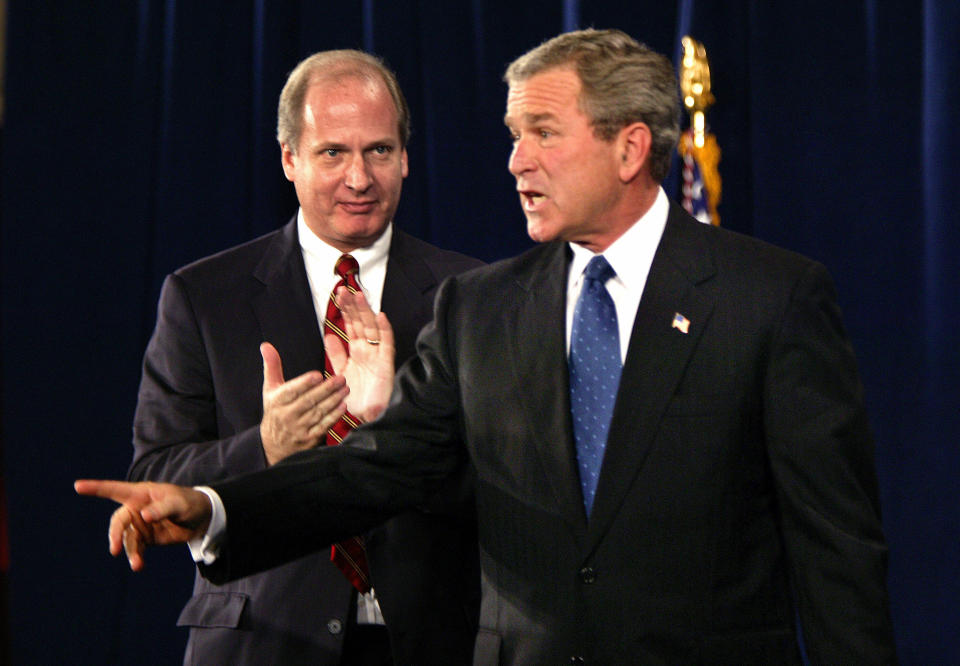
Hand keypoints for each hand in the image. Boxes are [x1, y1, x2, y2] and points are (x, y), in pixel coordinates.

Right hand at [74, 480, 211, 570]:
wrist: (202, 519)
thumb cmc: (190, 503)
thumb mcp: (179, 503)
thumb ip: (163, 508)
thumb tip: (143, 516)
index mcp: (141, 493)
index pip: (115, 489)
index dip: (96, 488)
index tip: (77, 486)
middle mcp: (136, 508)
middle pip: (118, 521)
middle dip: (114, 535)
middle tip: (113, 550)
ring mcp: (139, 525)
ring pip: (126, 539)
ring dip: (129, 552)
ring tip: (137, 564)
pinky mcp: (146, 539)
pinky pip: (136, 549)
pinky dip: (136, 557)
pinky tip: (138, 565)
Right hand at [259, 342, 349, 464]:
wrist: (274, 445)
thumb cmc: (275, 411)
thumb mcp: (270, 389)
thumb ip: (272, 366)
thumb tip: (266, 345)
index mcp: (277, 401)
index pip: (291, 391)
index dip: (304, 383)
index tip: (318, 375)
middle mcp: (286, 416)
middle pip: (308, 401)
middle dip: (326, 390)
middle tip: (341, 378)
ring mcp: (298, 429)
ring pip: (317, 413)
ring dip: (333, 401)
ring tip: (346, 389)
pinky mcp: (308, 440)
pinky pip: (323, 426)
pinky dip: (333, 417)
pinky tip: (343, 407)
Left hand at [325, 287, 395, 422]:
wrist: (366, 419)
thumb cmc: (355, 398)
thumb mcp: (340, 373)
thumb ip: (336, 354)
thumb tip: (329, 335)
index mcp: (356, 352)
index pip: (351, 326)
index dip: (346, 310)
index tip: (338, 295)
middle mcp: (367, 351)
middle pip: (361, 323)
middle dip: (353, 306)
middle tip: (345, 289)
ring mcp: (377, 356)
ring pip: (372, 329)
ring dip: (366, 312)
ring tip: (359, 295)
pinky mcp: (386, 364)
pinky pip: (387, 344)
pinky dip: (385, 330)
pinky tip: (381, 317)